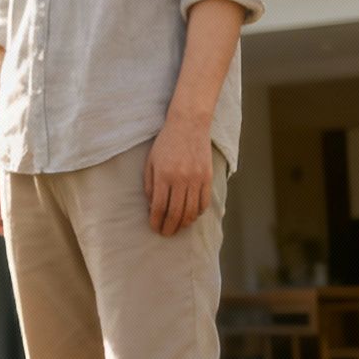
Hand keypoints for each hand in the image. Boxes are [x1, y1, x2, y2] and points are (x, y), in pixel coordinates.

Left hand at [145, 119, 213, 236]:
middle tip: (165, 233)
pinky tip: (191, 216)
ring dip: (184, 223)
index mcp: (164, 176)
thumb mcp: (150, 162)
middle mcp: (181, 179)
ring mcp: (197, 179)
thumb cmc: (165, 143)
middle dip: (170, 227)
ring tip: (177, 227)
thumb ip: (150, 185)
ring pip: (192, 210)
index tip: (154, 228)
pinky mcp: (208, 177)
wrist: (189, 125)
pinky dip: (197, 213)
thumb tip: (153, 206)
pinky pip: (204, 202)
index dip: (156, 221)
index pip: (160, 207)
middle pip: (176, 213)